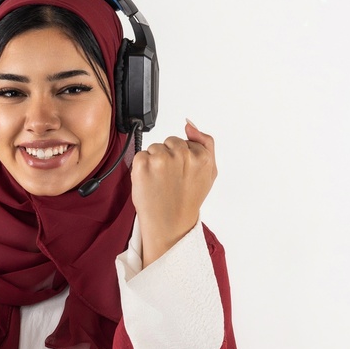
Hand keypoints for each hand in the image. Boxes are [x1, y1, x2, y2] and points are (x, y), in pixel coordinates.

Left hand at [130, 120, 216, 266]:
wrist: (169, 224)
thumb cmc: (187, 199)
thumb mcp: (209, 172)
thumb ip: (205, 143)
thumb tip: (190, 124)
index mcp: (201, 156)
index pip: (185, 142)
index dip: (182, 159)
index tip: (182, 175)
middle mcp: (182, 155)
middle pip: (169, 142)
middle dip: (168, 157)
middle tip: (170, 180)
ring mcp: (161, 159)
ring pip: (155, 148)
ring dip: (154, 162)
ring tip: (160, 183)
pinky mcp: (142, 165)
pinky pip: (140, 155)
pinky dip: (141, 168)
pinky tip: (149, 183)